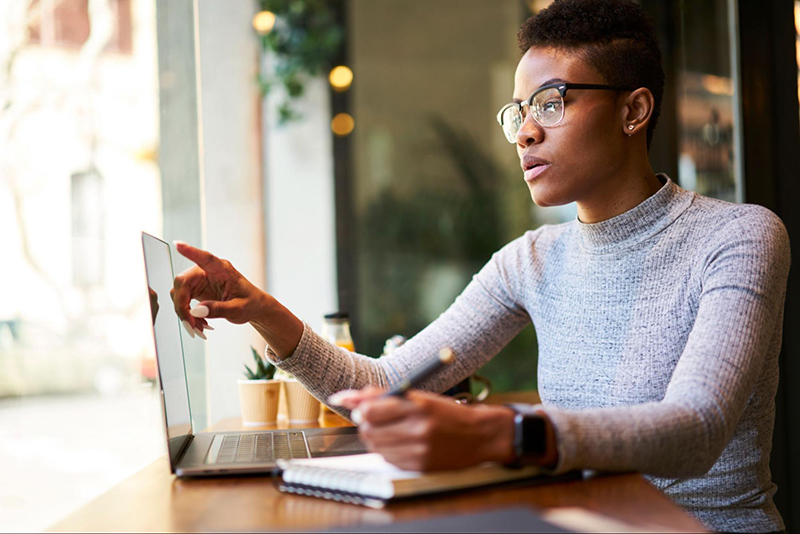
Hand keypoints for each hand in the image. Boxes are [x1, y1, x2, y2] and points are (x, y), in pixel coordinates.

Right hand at [171, 241, 303, 356]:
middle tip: (191, 324)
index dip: (191, 252)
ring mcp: (200, 280)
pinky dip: (188, 315)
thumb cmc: (250, 303)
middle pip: (183, 282)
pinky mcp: (196, 290)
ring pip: (179, 293)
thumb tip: (196, 311)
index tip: (178, 244)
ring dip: (184, 313)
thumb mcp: (238, 309)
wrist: (253, 307)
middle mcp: (207, 271)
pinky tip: (200, 324)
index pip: (205, 258)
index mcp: (222, 269)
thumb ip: (218, 309)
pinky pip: (183, 301)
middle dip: (182, 305)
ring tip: (199, 328)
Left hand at [332, 387, 515, 471]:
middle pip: (369, 429)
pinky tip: (400, 442)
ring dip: (375, 437)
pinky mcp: (419, 465)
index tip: (358, 407)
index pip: (372, 409)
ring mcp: (418, 450)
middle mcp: (418, 428)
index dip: (360, 408)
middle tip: (374, 418)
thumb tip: (352, 396)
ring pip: (375, 445)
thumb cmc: (449, 413)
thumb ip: (385, 395)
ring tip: (391, 430)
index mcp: (418, 405)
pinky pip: (388, 459)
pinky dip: (387, 450)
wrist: (479, 436)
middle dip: (365, 423)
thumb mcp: (420, 396)